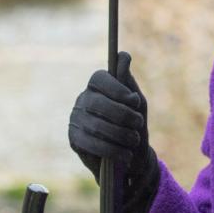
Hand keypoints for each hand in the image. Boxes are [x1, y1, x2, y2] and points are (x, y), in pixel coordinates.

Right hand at [68, 50, 160, 212]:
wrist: (131, 157)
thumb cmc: (133, 125)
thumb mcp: (136, 103)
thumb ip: (128, 82)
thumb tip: (123, 56)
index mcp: (97, 87)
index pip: (99, 78)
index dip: (117, 88)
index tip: (134, 101)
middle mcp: (82, 100)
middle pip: (97, 102)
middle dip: (122, 115)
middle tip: (138, 124)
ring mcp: (76, 120)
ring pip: (96, 125)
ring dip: (120, 134)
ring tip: (134, 141)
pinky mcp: (74, 140)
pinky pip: (91, 143)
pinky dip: (112, 150)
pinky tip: (126, 155)